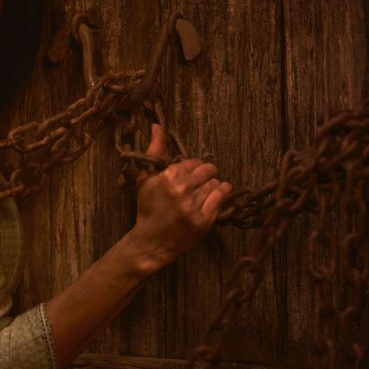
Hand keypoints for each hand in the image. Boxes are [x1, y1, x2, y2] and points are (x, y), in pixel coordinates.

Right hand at [126, 124, 232, 271]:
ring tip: (206, 191)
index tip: (191, 175)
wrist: (150, 243)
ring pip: (215, 184)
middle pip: (208, 170)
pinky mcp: (203, 221)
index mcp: (167, 177)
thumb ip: (155, 151)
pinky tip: (221, 192)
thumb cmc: (147, 209)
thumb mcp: (145, 179)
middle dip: (207, 174)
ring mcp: (193, 206)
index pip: (193, 162)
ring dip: (213, 185)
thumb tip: (157, 126)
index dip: (194, 168)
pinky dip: (223, 193)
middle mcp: (181, 190)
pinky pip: (221, 198)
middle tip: (202, 181)